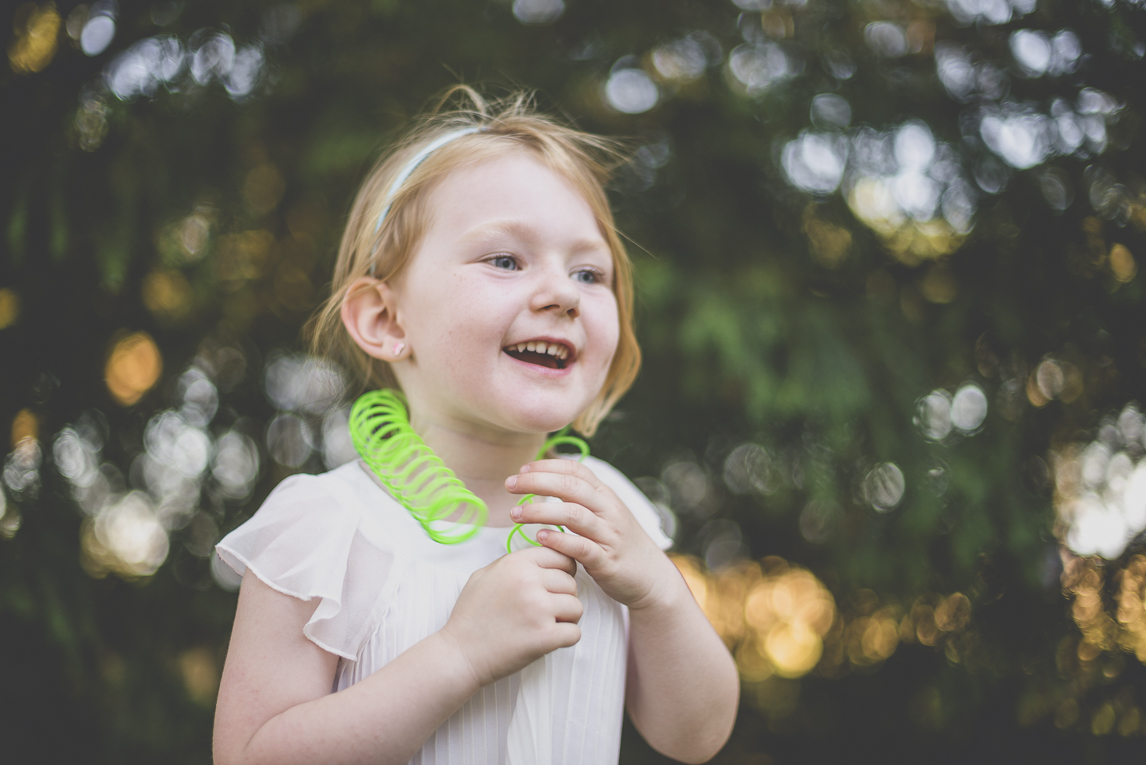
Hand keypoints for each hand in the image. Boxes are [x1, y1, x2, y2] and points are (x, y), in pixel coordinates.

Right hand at [439, 546, 581, 687]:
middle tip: (545, 611)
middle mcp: (530, 582)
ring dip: (566, 618)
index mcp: (516, 563)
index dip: (562, 572)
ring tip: (546, 625)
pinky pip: (575, 632)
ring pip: (576, 607)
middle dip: (563, 597)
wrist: (459, 654)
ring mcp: (539, 609)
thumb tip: (540, 558)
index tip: (554, 585)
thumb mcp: (484, 575)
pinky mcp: (545, 636)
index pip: (561, 557)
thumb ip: (513, 563)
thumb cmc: (470, 616)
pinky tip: (547, 640)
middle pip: (571, 583)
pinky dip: (565, 638)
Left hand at [505, 459, 674, 610]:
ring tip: (516, 514)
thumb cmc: (618, 543)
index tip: (521, 469)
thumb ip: (580, 499)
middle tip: (510, 485)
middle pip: (571, 488)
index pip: (576, 470)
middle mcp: (608, 511)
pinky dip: (560, 541)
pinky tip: (540, 538)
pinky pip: (582, 547)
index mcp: (605, 496)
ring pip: (574, 515)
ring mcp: (609, 535)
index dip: (547, 466)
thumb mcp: (604, 514)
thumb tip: (546, 480)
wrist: (651, 577)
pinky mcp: (607, 561)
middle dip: (537, 482)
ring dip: (541, 511)